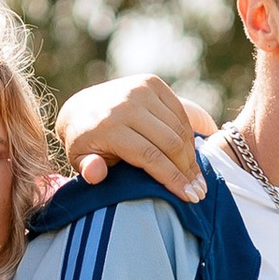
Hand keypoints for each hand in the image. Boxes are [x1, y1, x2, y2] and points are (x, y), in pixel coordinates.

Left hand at [57, 74, 215, 202]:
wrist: (80, 107)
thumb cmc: (84, 143)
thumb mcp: (78, 160)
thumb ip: (88, 169)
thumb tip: (95, 174)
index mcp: (110, 126)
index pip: (150, 156)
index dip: (172, 178)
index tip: (189, 197)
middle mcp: (127, 104)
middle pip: (170, 142)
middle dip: (187, 170)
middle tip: (199, 191)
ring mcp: (140, 90)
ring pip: (178, 128)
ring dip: (191, 155)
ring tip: (198, 177)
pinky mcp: (151, 82)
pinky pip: (178, 111)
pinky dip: (188, 133)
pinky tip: (190, 154)